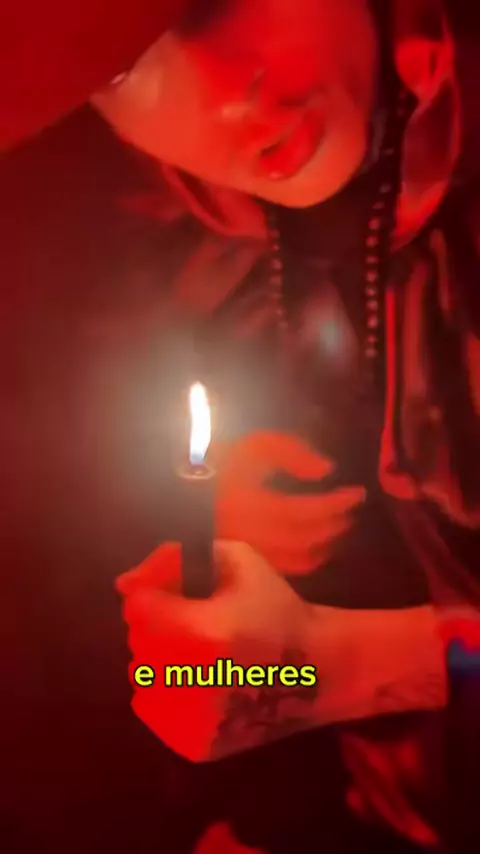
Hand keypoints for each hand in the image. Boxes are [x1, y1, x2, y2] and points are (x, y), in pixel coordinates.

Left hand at [116, 540, 310, 759]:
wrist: (317, 671)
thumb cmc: (277, 608)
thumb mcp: (238, 561)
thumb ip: (178, 558)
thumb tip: (123, 583)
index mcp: (205, 632)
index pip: (139, 606)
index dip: (156, 594)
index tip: (179, 596)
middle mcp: (194, 681)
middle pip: (138, 641)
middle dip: (158, 625)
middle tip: (194, 623)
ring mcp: (193, 720)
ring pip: (139, 676)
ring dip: (159, 659)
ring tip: (196, 652)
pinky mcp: (194, 745)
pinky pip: (150, 710)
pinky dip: (164, 692)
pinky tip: (197, 681)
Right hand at [215, 430, 364, 574]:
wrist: (181, 488)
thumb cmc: (219, 461)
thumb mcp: (254, 444)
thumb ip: (291, 451)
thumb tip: (326, 470)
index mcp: (253, 502)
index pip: (307, 510)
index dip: (336, 503)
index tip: (357, 492)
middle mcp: (252, 534)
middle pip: (306, 537)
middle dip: (335, 524)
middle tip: (351, 510)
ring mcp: (248, 552)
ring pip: (297, 559)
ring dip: (325, 545)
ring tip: (338, 528)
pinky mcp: (245, 562)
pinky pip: (284, 568)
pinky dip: (307, 560)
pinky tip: (316, 547)